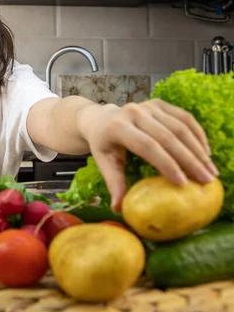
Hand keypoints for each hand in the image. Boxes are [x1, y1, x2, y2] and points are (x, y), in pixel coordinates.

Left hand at [80, 99, 218, 210]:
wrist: (101, 119)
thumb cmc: (104, 145)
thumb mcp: (104, 162)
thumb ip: (113, 183)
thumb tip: (119, 208)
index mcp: (117, 127)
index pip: (147, 146)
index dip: (166, 164)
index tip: (183, 183)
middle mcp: (133, 112)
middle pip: (167, 136)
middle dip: (189, 160)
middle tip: (205, 180)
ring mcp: (147, 105)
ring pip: (179, 127)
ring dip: (198, 149)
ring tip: (210, 171)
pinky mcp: (158, 103)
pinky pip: (184, 117)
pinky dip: (197, 135)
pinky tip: (205, 153)